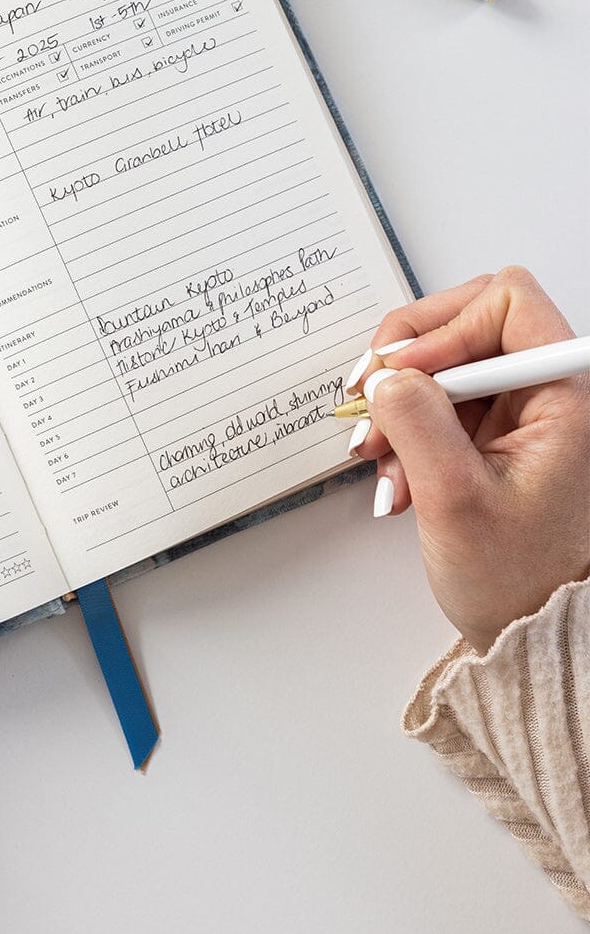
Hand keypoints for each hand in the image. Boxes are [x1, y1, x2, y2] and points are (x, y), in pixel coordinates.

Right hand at [348, 267, 589, 653]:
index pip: (505, 302)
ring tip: (378, 456)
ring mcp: (520, 411)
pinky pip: (438, 402)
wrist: (530, 631)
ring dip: (399, 403)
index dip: (444, 328)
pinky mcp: (494, 432)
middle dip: (409, 362)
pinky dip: (405, 429)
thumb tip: (384, 375)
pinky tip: (395, 472)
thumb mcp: (455, 500)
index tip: (400, 375)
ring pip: (444, 365)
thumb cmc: (518, 579)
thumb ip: (417, 423)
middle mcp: (547, 391)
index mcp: (565, 395)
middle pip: (468, 322)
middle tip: (368, 398)